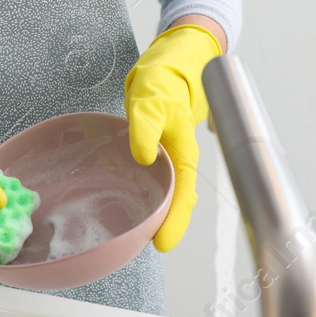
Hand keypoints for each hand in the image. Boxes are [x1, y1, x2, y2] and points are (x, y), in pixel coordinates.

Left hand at [123, 24, 222, 251]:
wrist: (168, 67)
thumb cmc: (161, 82)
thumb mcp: (149, 97)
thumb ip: (145, 124)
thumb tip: (143, 156)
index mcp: (183, 151)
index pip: (182, 194)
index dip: (174, 221)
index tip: (162, 245)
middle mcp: (178, 159)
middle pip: (177, 201)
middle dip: (167, 227)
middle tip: (149, 248)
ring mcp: (168, 158)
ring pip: (166, 194)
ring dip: (156, 214)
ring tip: (139, 237)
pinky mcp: (155, 155)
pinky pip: (154, 182)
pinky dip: (145, 196)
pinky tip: (132, 206)